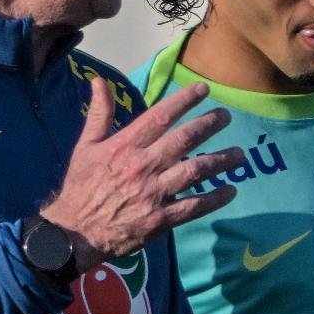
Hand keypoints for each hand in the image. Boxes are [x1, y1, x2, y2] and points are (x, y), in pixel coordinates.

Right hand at [42, 77, 242, 271]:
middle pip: (185, 139)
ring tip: (239, 155)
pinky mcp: (160, 219)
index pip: (161, 116)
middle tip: (226, 116)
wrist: (74, 232)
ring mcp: (154, 193)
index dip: (184, 100)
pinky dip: (215, 199)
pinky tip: (230, 191)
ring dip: (221, 161)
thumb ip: (99, 113)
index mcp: (125, 146)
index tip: (204, 90)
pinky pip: (194, 206)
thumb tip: (98, 81)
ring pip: (195, 171)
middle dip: (209, 125)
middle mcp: (143, 166)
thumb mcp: (85, 146)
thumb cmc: (81, 187)